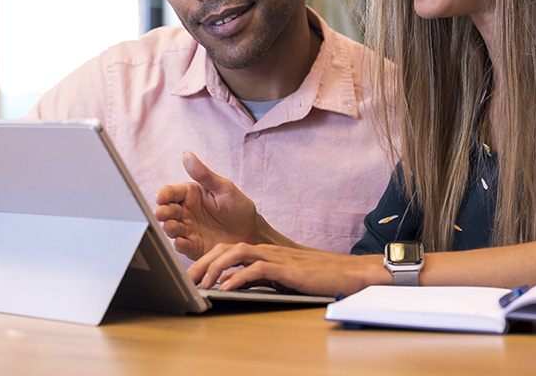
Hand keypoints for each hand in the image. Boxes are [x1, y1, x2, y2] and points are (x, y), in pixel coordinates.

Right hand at [153, 152, 264, 258]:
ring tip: (172, 226)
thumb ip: (204, 174)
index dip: (164, 194)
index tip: (162, 197)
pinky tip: (181, 242)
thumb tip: (187, 155)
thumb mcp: (224, 188)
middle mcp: (185, 212)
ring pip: (171, 228)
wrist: (252, 233)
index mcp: (190, 195)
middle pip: (167, 211)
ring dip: (169, 228)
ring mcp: (188, 230)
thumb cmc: (239, 208)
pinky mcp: (193, 246)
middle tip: (163, 213)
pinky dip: (180, 245)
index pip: (170, 192)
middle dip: (162, 212)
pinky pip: (183, 246)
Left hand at [188, 242, 378, 296]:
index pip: (227, 250)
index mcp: (263, 251)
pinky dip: (239, 277)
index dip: (206, 260)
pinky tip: (227, 288)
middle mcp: (266, 250)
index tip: (191, 276)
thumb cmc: (315, 278)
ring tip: (202, 283)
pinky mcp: (286, 268)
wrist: (347, 274)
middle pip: (226, 248)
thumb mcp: (279, 279)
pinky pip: (256, 269)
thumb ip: (256, 280)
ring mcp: (276, 257)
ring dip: (216, 267)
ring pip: (237, 252)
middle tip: (188, 279)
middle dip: (204, 262)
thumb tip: (232, 287)